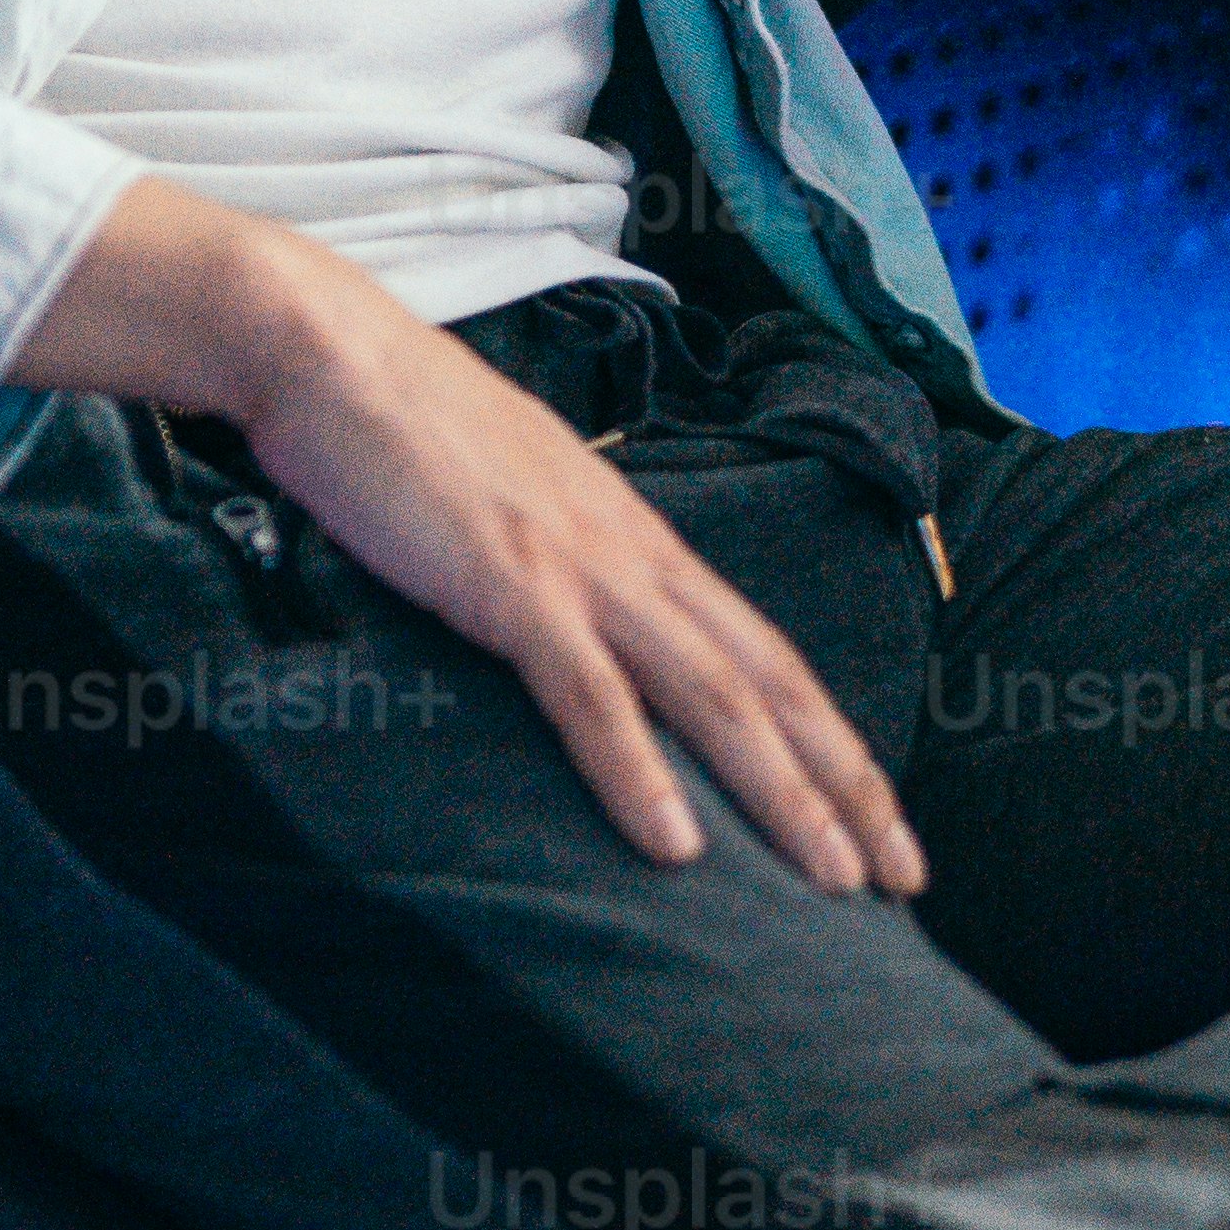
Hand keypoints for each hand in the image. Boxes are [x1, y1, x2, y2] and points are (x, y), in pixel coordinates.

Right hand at [15, 182, 929, 894]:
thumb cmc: (403, 427)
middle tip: (902, 881)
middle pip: (770, 683)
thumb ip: (561, 563)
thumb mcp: (512, 503)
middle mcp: (634, 554)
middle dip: (845, 787)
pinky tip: (675, 846)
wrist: (326, 349)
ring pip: (713, 694)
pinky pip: (590, 694)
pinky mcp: (508, 583)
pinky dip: (639, 772)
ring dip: (781, 793)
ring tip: (831, 880)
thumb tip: (582, 629)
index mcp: (639, 539)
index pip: (766, 654)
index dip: (832, 744)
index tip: (880, 824)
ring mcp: (578, 568)